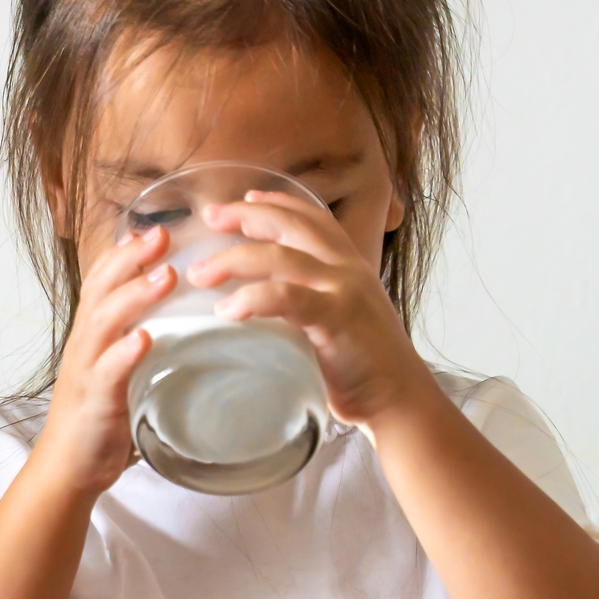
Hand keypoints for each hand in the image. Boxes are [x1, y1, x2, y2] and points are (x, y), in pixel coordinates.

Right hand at [34, 225, 174, 495]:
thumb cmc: (100, 418)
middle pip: (100, 289)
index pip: (101, 281)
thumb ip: (141, 343)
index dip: (124, 253)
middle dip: (131, 260)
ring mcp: (87, 370)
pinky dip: (124, 353)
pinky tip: (144, 340)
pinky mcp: (94, 400)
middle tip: (164, 235)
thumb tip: (183, 325)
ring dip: (134, 296)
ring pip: (103, 321)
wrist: (67, 467)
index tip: (154, 229)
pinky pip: (108, 372)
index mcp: (92, 335)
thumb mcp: (120, 370)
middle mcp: (84, 344)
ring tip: (165, 276)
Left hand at [189, 192, 436, 426]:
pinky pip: (286, 297)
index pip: (313, 219)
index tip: (245, 198)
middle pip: (291, 225)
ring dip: (232, 260)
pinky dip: (252, 298)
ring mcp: (343, 290)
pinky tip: (226, 310)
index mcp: (348, 266)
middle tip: (209, 215)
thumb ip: (310, 302)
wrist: (399, 400)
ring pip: (279, 256)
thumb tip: (266, 303)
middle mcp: (347, 270)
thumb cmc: (361, 367)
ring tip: (199, 274)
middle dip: (246, 214)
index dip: (279, 203)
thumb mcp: (337, 319)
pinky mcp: (336, 318)